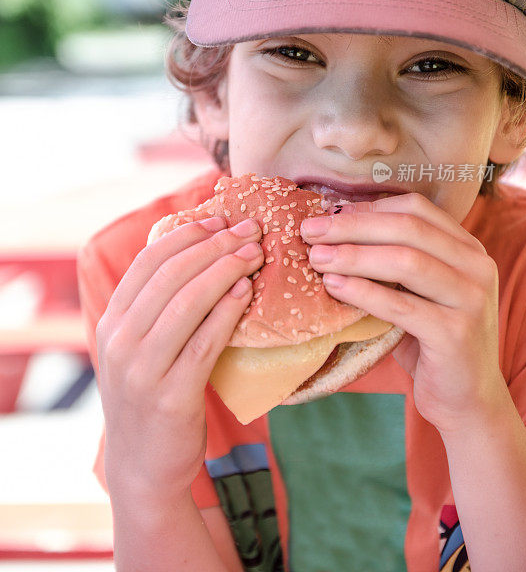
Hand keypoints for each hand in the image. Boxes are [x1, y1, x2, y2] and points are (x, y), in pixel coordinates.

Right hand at [95, 216, 263, 502]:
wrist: (143, 467)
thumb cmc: (151, 395)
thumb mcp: (138, 348)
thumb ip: (155, 308)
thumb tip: (199, 255)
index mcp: (112, 322)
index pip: (147, 261)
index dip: (186, 234)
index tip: (220, 219)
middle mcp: (119, 341)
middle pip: (170, 275)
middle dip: (214, 245)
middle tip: (250, 229)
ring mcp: (141, 370)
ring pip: (186, 303)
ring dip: (225, 270)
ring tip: (255, 252)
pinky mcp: (169, 397)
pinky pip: (203, 343)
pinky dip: (227, 312)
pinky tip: (246, 292)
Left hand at [301, 193, 505, 435]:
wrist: (465, 399)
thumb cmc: (428, 340)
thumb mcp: (415, 291)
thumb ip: (391, 260)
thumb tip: (331, 228)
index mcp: (467, 248)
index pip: (415, 208)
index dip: (367, 208)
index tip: (326, 214)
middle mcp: (477, 266)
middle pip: (407, 228)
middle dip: (352, 226)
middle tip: (310, 231)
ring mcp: (471, 299)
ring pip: (406, 261)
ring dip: (353, 256)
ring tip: (316, 258)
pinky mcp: (456, 334)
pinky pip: (402, 305)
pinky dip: (364, 292)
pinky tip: (334, 287)